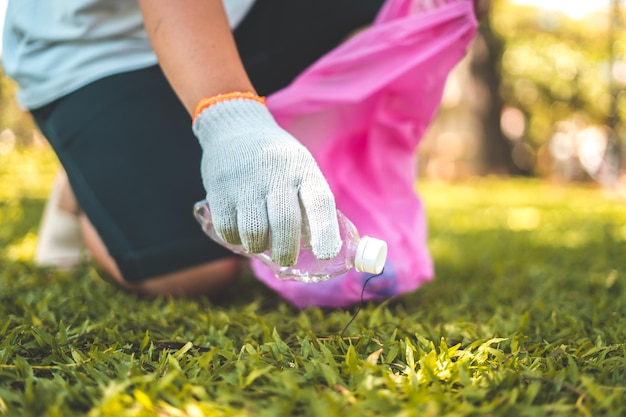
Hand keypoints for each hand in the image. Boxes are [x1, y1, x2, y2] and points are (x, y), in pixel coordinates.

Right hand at [193, 98, 341, 265]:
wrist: (235, 127)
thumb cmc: (276, 160)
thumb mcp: (300, 168)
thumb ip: (307, 202)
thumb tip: (315, 246)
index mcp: (303, 170)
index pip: (319, 202)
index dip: (325, 232)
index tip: (325, 254)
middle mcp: (276, 175)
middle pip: (285, 223)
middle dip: (286, 251)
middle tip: (285, 259)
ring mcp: (246, 182)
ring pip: (254, 233)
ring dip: (258, 246)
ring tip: (259, 240)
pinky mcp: (220, 190)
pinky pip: (228, 230)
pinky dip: (235, 238)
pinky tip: (239, 230)